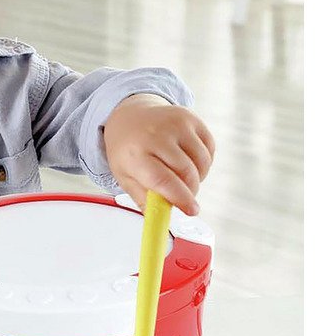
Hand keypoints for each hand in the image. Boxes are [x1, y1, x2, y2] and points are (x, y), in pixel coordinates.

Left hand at [103, 94, 214, 215]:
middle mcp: (156, 135)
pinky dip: (204, 161)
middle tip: (184, 196)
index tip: (191, 210)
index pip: (163, 180)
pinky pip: (209, 149)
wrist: (130, 115)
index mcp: (135, 153)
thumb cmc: (128, 150)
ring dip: (198, 177)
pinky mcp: (190, 118)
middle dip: (190, 191)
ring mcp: (175, 124)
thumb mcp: (125, 177)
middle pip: (186, 173)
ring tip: (182, 175)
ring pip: (202, 162)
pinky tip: (189, 160)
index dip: (181, 199)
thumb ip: (145, 200)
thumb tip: (162, 220)